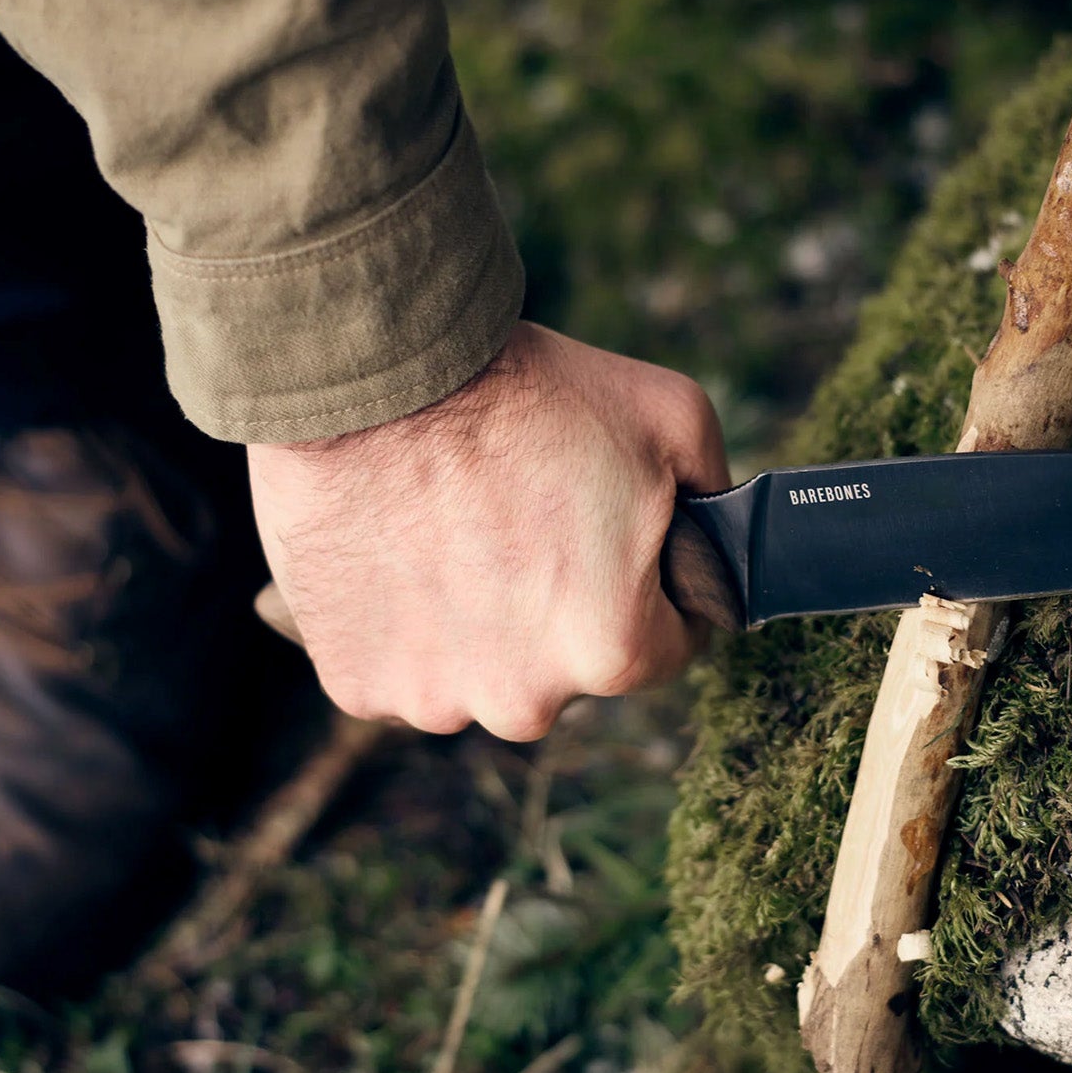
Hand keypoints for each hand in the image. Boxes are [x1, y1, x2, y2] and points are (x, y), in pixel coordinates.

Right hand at [246, 323, 729, 738]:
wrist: (379, 371)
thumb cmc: (529, 392)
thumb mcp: (674, 418)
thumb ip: (713, 498)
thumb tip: (717, 538)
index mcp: (613, 651)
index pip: (666, 645)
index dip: (651, 587)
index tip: (616, 545)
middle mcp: (524, 701)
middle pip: (565, 664)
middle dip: (558, 605)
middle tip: (524, 520)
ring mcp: (430, 699)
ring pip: (478, 669)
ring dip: (475, 621)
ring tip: (453, 529)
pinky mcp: (354, 682)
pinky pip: (399, 665)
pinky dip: (401, 623)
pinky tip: (398, 552)